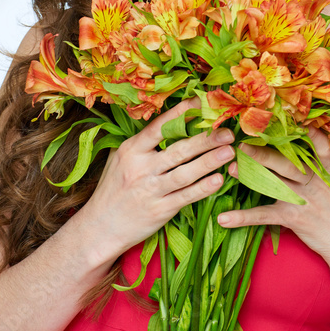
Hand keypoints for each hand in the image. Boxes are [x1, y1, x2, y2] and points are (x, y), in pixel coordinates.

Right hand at [75, 97, 235, 263]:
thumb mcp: (119, 160)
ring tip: (230, 151)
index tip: (203, 102)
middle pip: (178, 149)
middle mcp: (141, 168)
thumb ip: (141, 143)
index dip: (182, 113)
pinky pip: (185, 197)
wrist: (99, 228)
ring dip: (209, 162)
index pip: (160, 127)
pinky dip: (203, 189)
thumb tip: (166, 121)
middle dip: (206, 139)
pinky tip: (219, 180)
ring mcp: (150, 190)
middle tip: (228, 131)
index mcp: (131, 151)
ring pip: (185, 173)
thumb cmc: (113, 191)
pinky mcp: (159, 210)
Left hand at [216, 127, 329, 277]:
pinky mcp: (294, 218)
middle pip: (285, 162)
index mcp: (329, 166)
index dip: (301, 130)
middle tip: (243, 143)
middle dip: (263, 153)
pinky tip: (224, 218)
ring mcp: (303, 199)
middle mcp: (314, 180)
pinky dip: (243, 218)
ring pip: (272, 183)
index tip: (284, 115)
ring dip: (250, 177)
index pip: (316, 143)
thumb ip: (327, 161)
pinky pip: (264, 216)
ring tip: (231, 169)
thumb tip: (312, 137)